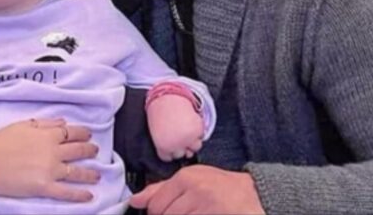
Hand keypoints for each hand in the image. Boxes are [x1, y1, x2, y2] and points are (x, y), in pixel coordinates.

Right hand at [0, 118, 99, 202]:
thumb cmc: (0, 142)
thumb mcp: (22, 125)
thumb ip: (44, 123)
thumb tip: (63, 122)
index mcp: (47, 135)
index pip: (71, 133)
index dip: (82, 133)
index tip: (88, 134)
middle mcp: (52, 152)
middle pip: (78, 150)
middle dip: (90, 150)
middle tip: (95, 150)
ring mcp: (50, 170)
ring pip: (76, 172)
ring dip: (90, 172)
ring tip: (98, 174)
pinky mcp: (44, 187)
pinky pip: (66, 192)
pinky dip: (79, 194)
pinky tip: (89, 195)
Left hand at [130, 165, 265, 214]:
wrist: (254, 194)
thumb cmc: (220, 187)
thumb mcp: (191, 179)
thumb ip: (161, 189)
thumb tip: (135, 200)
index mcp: (186, 179)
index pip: (156, 205)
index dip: (157, 212)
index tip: (165, 211)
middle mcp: (196, 191)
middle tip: (188, 210)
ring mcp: (207, 208)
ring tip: (197, 212)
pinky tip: (203, 214)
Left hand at [147, 94, 203, 161]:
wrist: (168, 97)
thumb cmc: (159, 113)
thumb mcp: (156, 132)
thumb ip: (164, 145)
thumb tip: (173, 153)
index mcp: (162, 147)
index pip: (168, 158)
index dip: (169, 151)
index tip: (170, 144)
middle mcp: (176, 146)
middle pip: (181, 154)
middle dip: (180, 147)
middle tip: (178, 135)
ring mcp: (188, 139)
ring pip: (195, 148)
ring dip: (192, 141)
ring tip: (185, 129)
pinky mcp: (198, 131)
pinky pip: (201, 137)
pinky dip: (198, 132)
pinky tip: (190, 123)